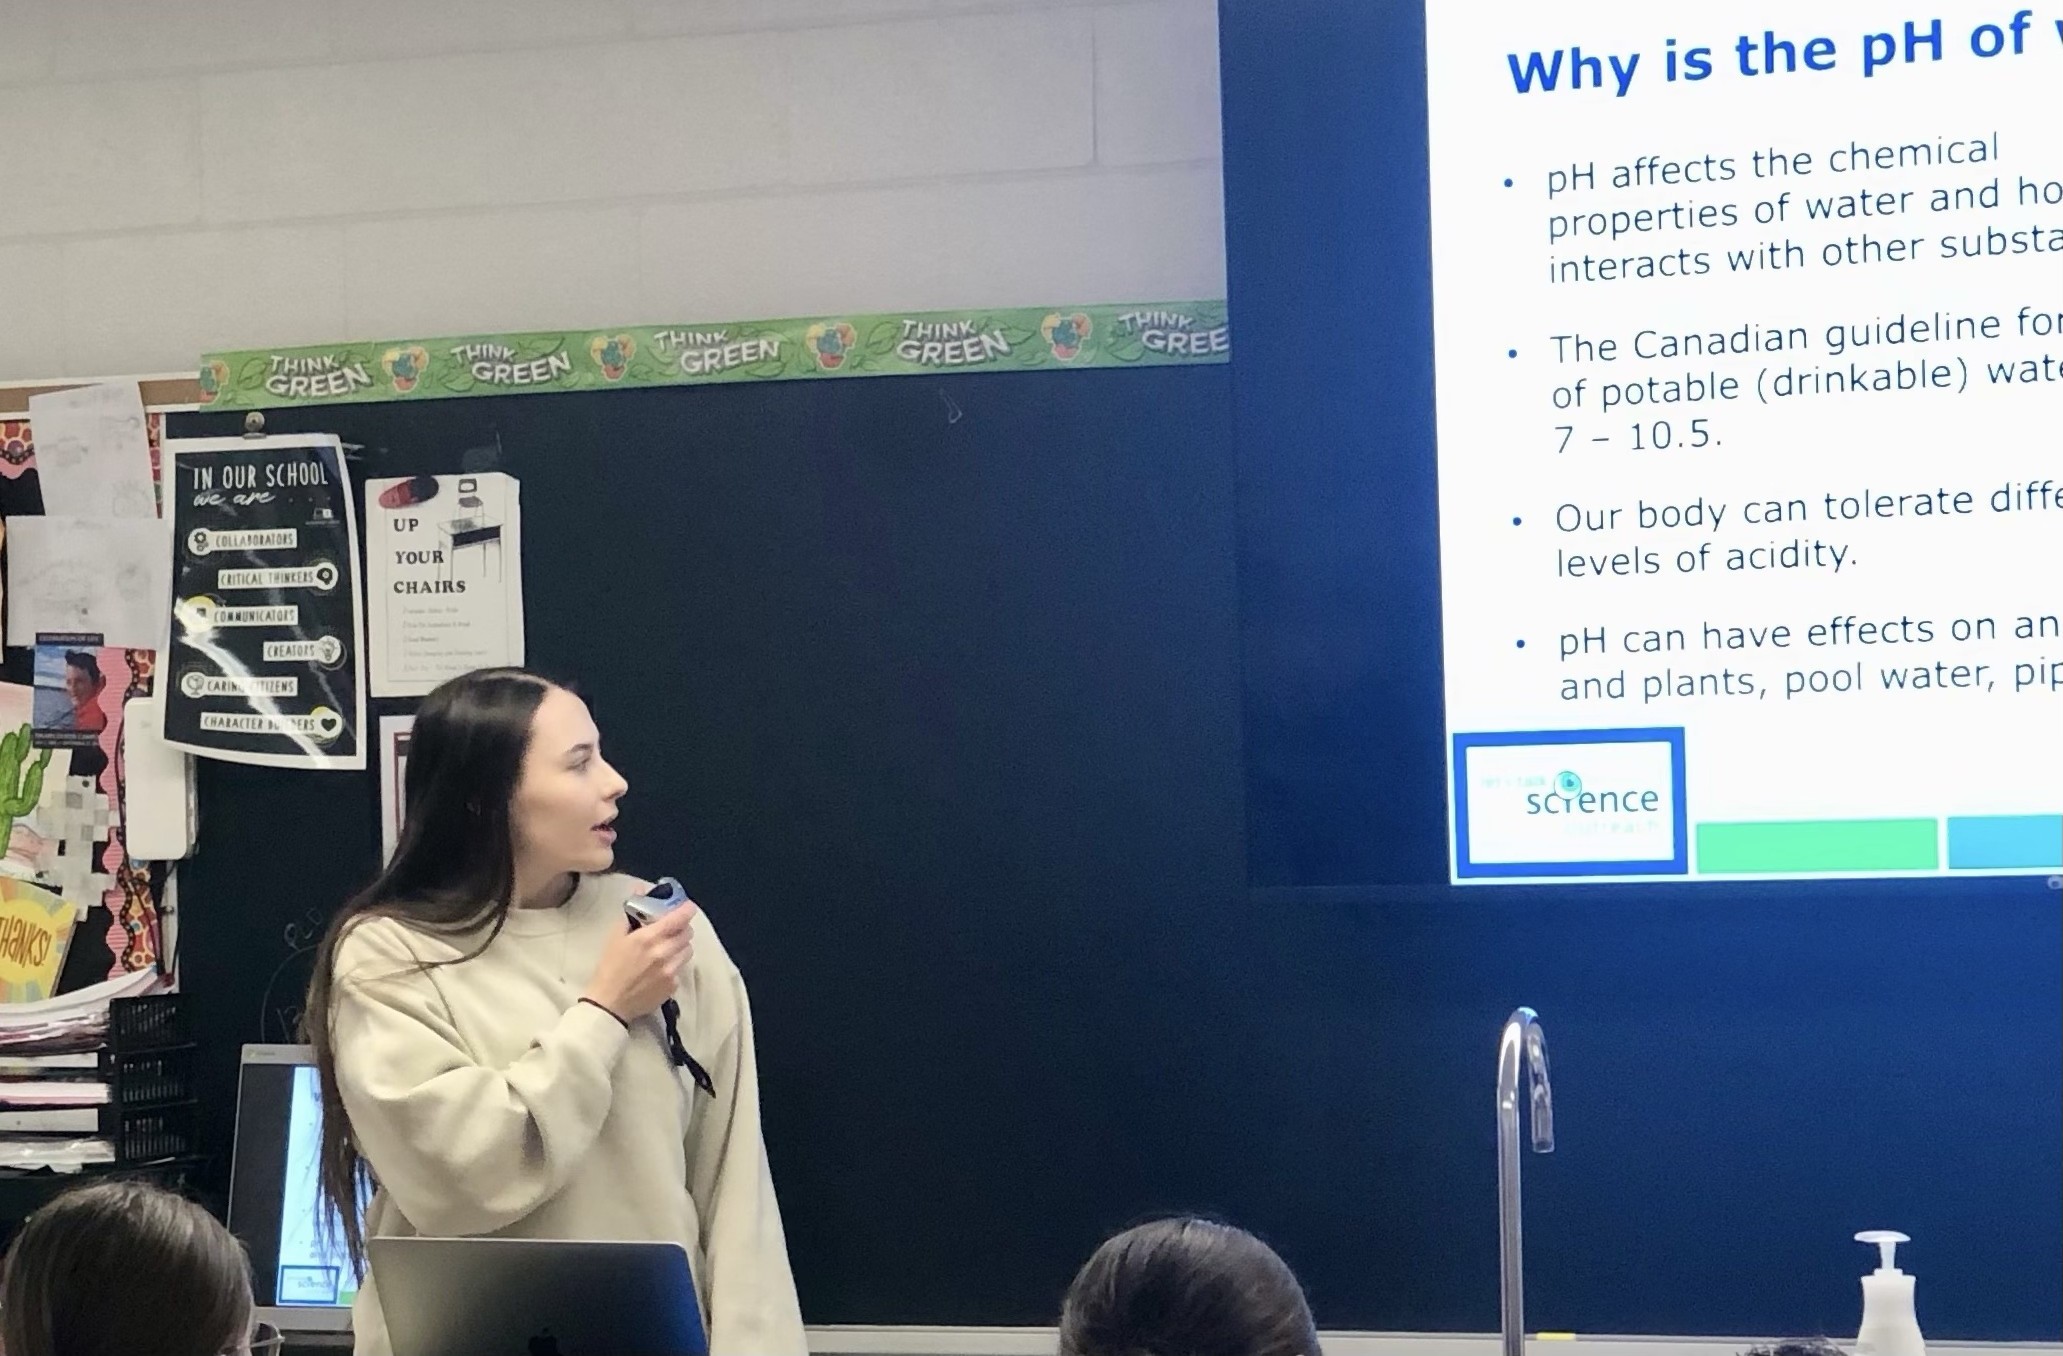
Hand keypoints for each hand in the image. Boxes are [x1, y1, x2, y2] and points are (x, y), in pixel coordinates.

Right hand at [582, 898, 697, 1021]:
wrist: (609, 1004)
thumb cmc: (609, 968)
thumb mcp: (615, 937)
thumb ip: (630, 912)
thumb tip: (640, 889)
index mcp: (649, 938)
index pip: (678, 918)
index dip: (686, 910)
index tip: (687, 907)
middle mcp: (664, 953)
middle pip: (687, 934)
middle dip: (682, 928)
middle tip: (673, 929)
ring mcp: (670, 971)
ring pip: (688, 951)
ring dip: (681, 946)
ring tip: (668, 949)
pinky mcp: (673, 986)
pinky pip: (681, 969)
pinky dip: (675, 965)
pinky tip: (661, 968)